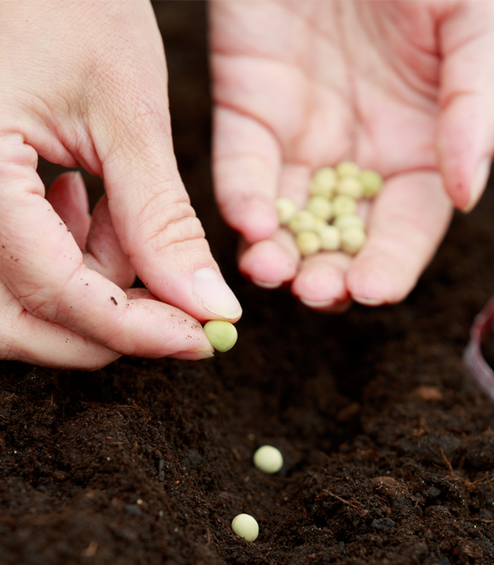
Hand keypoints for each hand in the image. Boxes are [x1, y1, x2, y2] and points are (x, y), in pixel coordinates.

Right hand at [0, 0, 240, 368]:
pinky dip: (62, 263)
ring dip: (84, 295)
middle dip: (105, 328)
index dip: (135, 327)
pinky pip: (8, 271)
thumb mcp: (123, 108)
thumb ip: (161, 218)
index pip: (54, 291)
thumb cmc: (63, 1)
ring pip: (12, 308)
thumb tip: (207, 306)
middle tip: (175, 306)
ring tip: (117, 220)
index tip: (203, 336)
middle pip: (18, 325)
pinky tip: (85, 204)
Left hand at [210, 0, 493, 311]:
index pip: (408, 227)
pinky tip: (248, 222)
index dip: (391, 264)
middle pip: (342, 239)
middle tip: (314, 292)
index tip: (372, 290)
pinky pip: (240, 167)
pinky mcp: (249, 108)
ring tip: (271, 272)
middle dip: (328, 274)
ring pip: (287, 218)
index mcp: (423, 149)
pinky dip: (242, 199)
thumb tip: (468, 193)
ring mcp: (304, 137)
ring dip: (277, 254)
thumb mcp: (475, 22)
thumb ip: (477, 105)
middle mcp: (361, 157)